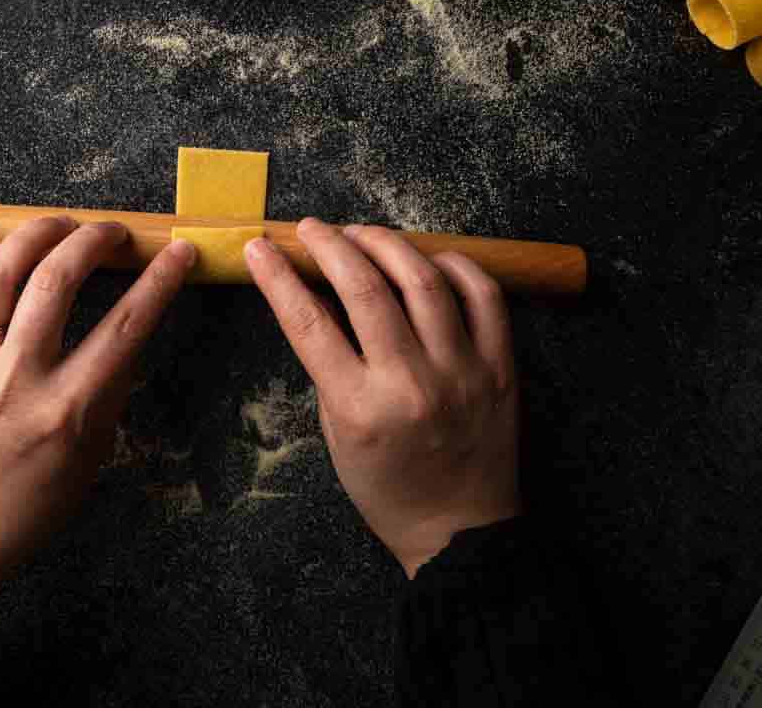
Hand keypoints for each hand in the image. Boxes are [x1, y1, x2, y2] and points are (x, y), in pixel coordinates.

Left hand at [0, 203, 195, 587]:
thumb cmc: (27, 507)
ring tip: (64, 223)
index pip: (125, 327)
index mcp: (66, 410)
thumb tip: (124, 333)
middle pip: (57, 283)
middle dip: (93, 241)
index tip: (178, 252)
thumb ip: (108, 393)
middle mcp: (17, 377)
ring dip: (36, 234)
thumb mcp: (89, 458)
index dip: (159, 281)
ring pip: (0, 274)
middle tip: (113, 232)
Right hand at [245, 221, 518, 576]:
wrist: (461, 532)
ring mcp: (462, 371)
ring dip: (385, 243)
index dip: (277, 276)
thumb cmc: (387, 487)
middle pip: (363, 287)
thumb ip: (329, 364)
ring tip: (361, 233)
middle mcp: (411, 383)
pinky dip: (454, 265)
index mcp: (361, 407)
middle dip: (329, 244)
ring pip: (422, 279)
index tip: (260, 247)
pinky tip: (428, 258)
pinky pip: (483, 295)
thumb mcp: (336, 432)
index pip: (308, 321)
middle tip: (312, 228)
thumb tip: (319, 294)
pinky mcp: (501, 367)